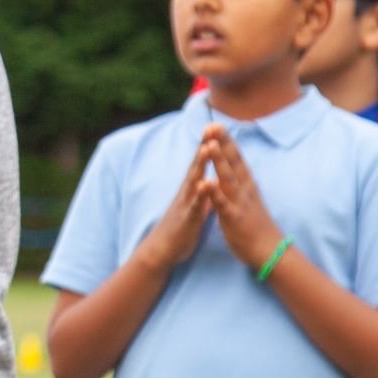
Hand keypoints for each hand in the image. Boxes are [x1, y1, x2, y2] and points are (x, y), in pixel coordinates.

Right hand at [133, 136, 214, 273]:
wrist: (161, 251)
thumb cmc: (180, 228)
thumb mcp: (195, 206)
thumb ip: (203, 193)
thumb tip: (212, 180)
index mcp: (192, 189)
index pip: (201, 163)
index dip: (208, 145)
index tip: (216, 127)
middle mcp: (187, 192)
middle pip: (196, 165)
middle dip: (204, 146)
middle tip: (211, 127)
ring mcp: (186, 204)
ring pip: (194, 180)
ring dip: (200, 164)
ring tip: (207, 147)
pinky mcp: (187, 218)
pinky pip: (195, 204)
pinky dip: (201, 194)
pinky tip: (206, 183)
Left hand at [199, 126, 284, 270]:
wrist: (269, 250)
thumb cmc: (255, 225)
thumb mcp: (247, 198)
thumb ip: (240, 184)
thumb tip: (236, 170)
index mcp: (245, 184)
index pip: (236, 157)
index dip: (226, 140)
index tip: (217, 123)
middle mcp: (244, 189)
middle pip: (233, 161)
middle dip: (223, 142)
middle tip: (213, 123)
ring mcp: (240, 202)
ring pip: (228, 177)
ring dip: (219, 161)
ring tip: (209, 145)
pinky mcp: (234, 217)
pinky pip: (223, 204)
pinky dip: (215, 193)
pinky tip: (206, 182)